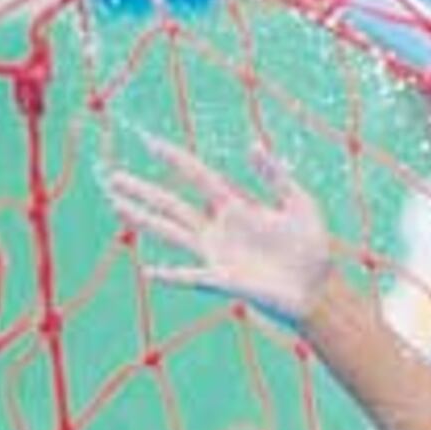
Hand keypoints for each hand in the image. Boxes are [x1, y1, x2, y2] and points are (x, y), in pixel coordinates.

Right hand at [108, 133, 335, 326]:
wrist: (318, 288)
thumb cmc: (311, 247)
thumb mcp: (299, 203)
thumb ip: (275, 176)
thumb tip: (253, 144)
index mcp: (236, 204)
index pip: (197, 176)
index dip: (174, 158)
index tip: (149, 141)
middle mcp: (218, 228)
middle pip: (171, 204)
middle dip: (142, 190)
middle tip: (111, 177)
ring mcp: (216, 253)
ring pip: (170, 232)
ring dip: (142, 219)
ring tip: (116, 205)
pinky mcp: (222, 279)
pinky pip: (190, 277)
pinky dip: (170, 275)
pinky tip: (148, 271)